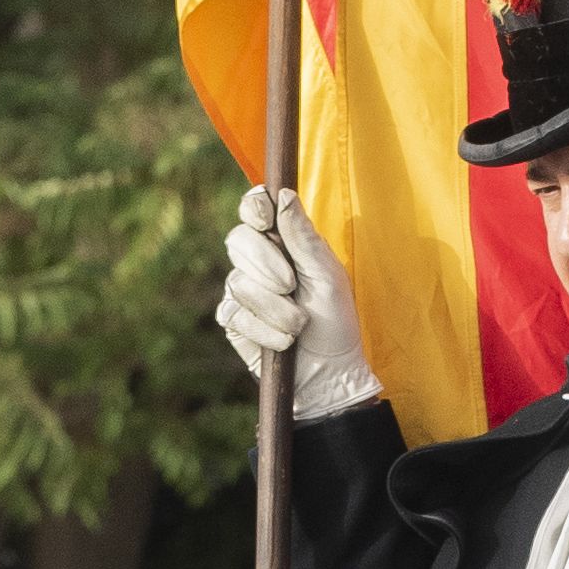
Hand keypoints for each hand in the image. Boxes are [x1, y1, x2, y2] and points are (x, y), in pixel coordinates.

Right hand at [215, 193, 377, 421]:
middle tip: (292, 286)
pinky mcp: (233, 319)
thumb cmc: (336, 322)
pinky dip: (265, 330)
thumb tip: (284, 195)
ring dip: (275, 308)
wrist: (329, 373)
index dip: (254, 207)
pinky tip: (283, 342)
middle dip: (267, 264)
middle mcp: (258, 261)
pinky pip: (235, 313)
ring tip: (299, 325)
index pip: (255, 209)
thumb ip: (303, 238)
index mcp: (284, 243)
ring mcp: (242, 290)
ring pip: (239, 282)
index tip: (264, 218)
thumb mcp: (328, 276)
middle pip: (239, 240)